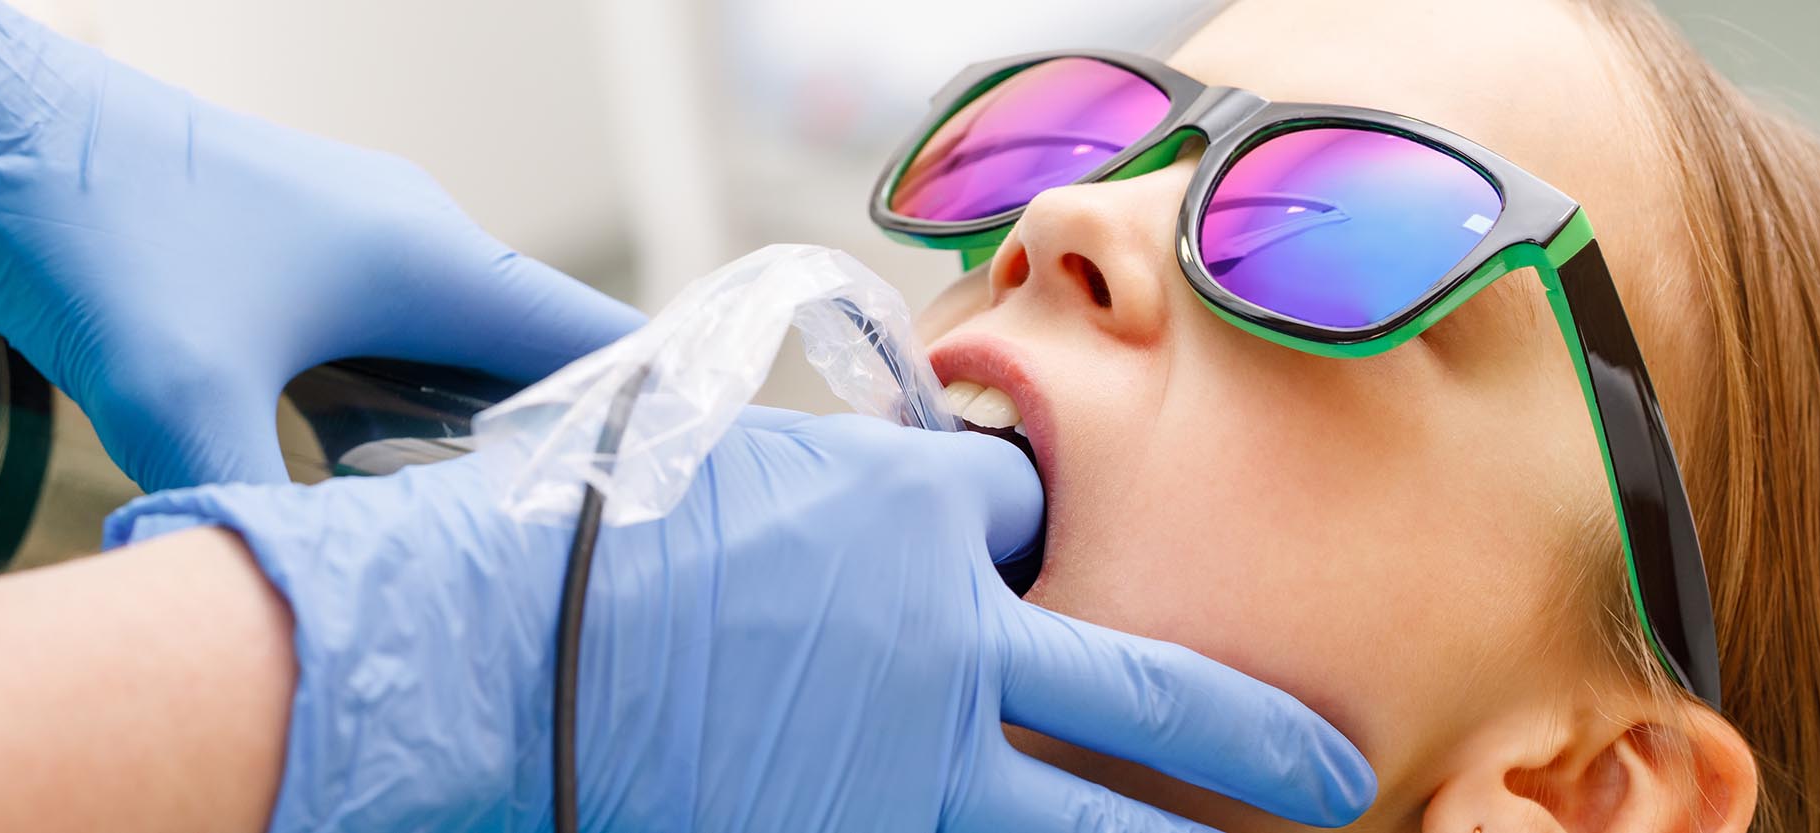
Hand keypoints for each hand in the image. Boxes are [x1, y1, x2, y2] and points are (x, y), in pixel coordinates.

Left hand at [0, 0, 643, 488]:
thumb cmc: (93, 224)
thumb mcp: (175, 396)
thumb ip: (257, 510)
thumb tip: (300, 603)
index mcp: (424, 256)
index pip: (590, 343)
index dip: (647, 420)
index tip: (679, 498)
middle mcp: (409, 238)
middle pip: (530, 359)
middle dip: (554, 454)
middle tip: (563, 551)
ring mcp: (350, 242)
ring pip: (450, 356)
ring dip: (466, 438)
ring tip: (472, 530)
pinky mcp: (290, 259)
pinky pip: (382, 346)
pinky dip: (393, 413)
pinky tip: (361, 478)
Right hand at [106, 409, 1374, 830]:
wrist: (488, 648)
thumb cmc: (589, 540)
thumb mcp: (741, 466)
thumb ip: (861, 498)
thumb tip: (955, 524)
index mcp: (919, 531)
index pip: (1036, 538)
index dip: (1037, 560)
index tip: (1035, 584)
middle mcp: (946, 659)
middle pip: (1151, 704)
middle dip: (1258, 745)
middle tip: (1331, 770)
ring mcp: (902, 775)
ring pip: (1085, 828)